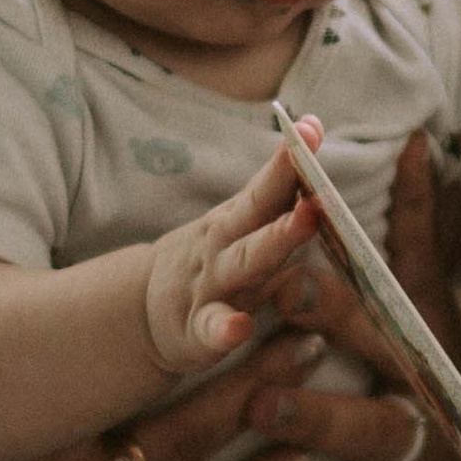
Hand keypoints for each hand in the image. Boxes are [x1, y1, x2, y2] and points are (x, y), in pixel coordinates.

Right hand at [140, 135, 320, 369]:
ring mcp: (209, 287)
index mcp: (235, 222)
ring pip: (244, 263)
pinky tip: (240, 329)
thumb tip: (311, 128)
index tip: (310, 128)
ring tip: (306, 220)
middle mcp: (222, 247)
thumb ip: (275, 187)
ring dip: (275, 241)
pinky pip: (210, 330)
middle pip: (257, 213)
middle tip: (318, 170)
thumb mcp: (237, 222)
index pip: (266, 185)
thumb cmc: (209, 261)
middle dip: (285, 186)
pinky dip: (224, 329)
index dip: (290, 159)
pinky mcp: (196, 332)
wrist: (142, 312)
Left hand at [234, 132, 460, 460]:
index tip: (292, 229)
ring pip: (365, 435)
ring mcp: (414, 455)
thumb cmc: (434, 383)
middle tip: (277, 293)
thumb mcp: (430, 306)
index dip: (336, 261)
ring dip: (314, 418)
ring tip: (259, 406)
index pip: (379, 289)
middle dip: (331, 318)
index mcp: (418, 334)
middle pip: (380, 352)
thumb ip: (415, 228)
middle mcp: (422, 388)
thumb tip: (411, 140)